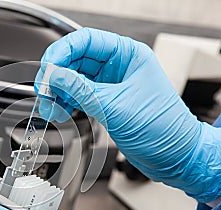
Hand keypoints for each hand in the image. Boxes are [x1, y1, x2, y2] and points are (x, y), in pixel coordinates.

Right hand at [35, 27, 220, 202]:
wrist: (174, 157)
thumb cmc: (162, 129)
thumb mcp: (115, 106)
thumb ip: (81, 90)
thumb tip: (55, 76)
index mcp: (128, 55)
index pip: (86, 41)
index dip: (62, 51)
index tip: (48, 68)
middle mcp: (118, 67)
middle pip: (76, 60)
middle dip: (57, 76)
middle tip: (45, 92)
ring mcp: (110, 85)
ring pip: (74, 80)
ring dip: (59, 92)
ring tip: (51, 107)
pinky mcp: (105, 102)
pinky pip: (78, 96)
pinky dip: (66, 103)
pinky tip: (60, 112)